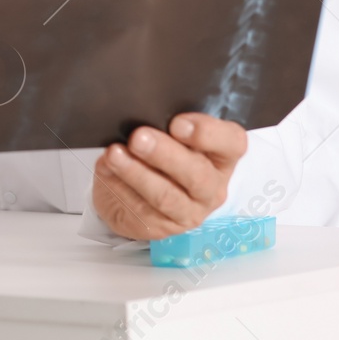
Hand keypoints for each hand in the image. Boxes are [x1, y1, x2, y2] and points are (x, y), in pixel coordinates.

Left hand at [90, 113, 246, 239]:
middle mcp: (211, 187)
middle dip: (165, 154)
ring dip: (137, 173)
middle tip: (138, 137)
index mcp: (221, 157)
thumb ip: (166, 124)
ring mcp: (188, 212)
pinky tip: (107, 171)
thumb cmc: (159, 154)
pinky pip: (139, 209)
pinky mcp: (161, 228)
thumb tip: (143, 112)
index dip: (208, 133)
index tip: (177, 123)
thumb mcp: (169, 135)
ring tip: (115, 155)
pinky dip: (119, 187)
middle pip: (197, 174)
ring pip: (165, 196)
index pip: (231, 143)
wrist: (138, 191)